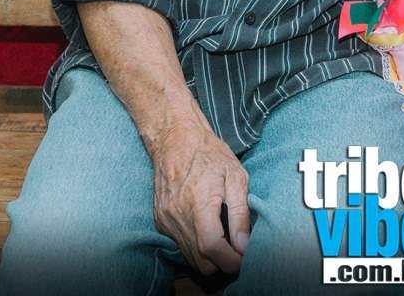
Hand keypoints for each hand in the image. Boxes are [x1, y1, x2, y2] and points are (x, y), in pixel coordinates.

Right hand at [150, 124, 248, 273]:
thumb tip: (243, 245)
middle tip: (237, 251)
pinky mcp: (160, 221)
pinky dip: (195, 245)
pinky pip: (180, 245)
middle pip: (200, 261)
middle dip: (221, 263)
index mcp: (199, 203)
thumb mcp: (236, 177)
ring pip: (190, 257)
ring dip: (209, 257)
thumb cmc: (209, 154)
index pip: (212, 248)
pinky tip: (206, 229)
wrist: (175, 139)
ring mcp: (166, 220)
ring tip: (224, 240)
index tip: (243, 259)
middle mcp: (178, 216)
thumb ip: (240, 214)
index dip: (230, 260)